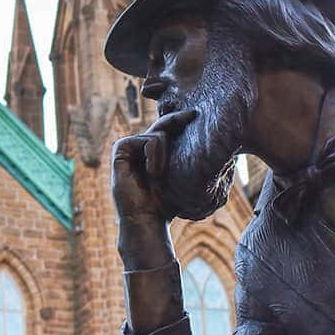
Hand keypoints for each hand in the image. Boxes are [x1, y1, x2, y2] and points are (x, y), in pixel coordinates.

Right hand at [111, 108, 197, 223]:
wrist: (147, 221)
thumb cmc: (167, 205)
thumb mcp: (184, 178)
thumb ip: (189, 159)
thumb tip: (214, 142)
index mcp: (152, 151)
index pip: (168, 128)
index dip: (181, 119)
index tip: (197, 114)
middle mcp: (139, 146)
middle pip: (164, 124)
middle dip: (179, 120)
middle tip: (194, 115)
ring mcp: (129, 146)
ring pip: (159, 134)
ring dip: (166, 156)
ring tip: (160, 176)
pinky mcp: (120, 149)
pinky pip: (147, 140)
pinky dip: (154, 156)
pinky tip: (152, 174)